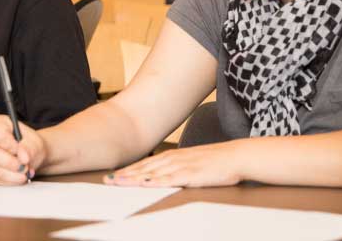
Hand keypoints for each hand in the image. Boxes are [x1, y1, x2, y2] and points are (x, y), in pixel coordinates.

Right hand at [0, 115, 45, 184]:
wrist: (32, 155)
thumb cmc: (31, 144)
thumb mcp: (34, 143)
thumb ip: (28, 148)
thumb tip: (23, 158)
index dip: (10, 146)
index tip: (22, 153)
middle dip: (9, 163)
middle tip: (24, 167)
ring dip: (11, 174)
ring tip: (25, 173)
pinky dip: (10, 180)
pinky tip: (19, 177)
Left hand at [103, 142, 242, 187]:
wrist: (235, 156)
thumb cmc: (215, 161)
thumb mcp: (191, 162)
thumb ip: (176, 168)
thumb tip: (162, 174)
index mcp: (172, 156)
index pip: (145, 164)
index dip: (128, 171)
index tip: (112, 176)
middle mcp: (173, 159)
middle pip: (143, 168)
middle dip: (124, 175)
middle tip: (106, 180)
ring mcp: (181, 166)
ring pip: (152, 173)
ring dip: (134, 178)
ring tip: (118, 183)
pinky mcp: (190, 174)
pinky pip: (170, 179)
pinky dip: (156, 181)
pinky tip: (145, 184)